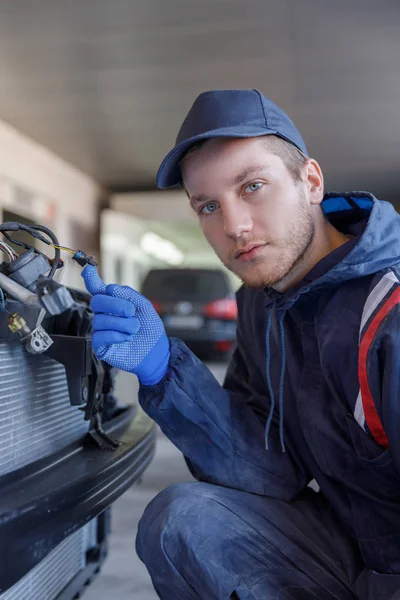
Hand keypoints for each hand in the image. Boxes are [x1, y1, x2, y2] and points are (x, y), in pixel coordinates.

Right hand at [82, 265, 169, 385]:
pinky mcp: (100, 346)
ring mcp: (101, 330)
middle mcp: (105, 315)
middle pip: (97, 301)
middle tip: (131, 312)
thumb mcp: (145, 307)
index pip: (98, 289)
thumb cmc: (150, 329)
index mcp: (114, 303)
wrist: (156, 351)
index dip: (91, 279)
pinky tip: (126, 338)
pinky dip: (115, 335)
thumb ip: (129, 295)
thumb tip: (110, 288)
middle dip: (115, 304)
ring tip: (134, 329)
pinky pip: (99, 336)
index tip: (88, 269)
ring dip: (122, 324)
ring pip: (100, 320)